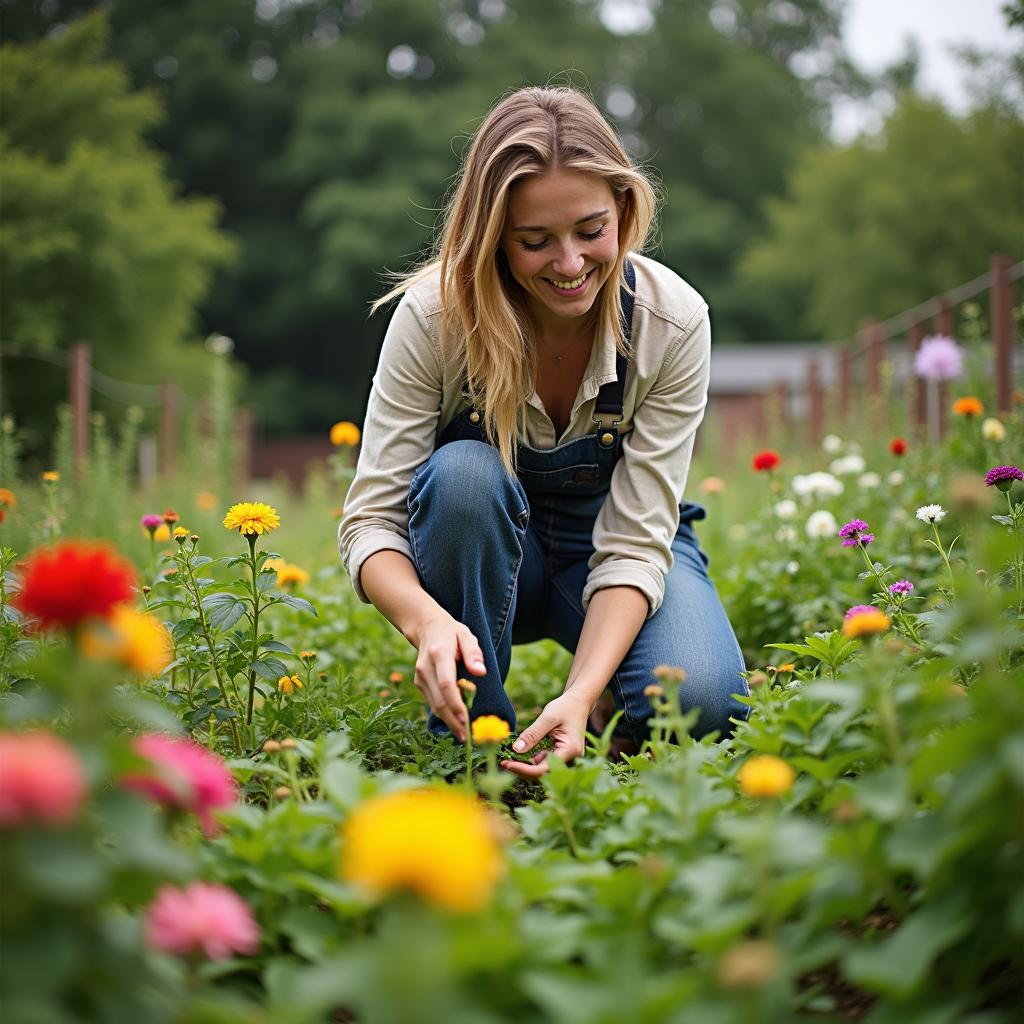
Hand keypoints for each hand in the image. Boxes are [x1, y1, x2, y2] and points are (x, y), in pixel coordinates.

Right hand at [412, 612, 485, 741]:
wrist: (426, 628)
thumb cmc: (451, 632)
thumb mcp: (466, 635)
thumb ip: (474, 653)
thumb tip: (481, 672)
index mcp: (440, 654)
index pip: (446, 684)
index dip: (456, 704)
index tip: (466, 719)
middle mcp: (426, 667)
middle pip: (439, 700)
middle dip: (452, 720)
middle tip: (466, 737)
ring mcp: (420, 676)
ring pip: (433, 705)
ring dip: (447, 721)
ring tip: (462, 735)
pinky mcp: (419, 683)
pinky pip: (431, 702)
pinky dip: (443, 714)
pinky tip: (454, 722)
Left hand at [500, 691, 590, 778]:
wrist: (579, 702)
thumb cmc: (566, 707)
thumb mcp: (548, 718)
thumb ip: (532, 734)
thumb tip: (516, 750)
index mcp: (570, 750)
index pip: (544, 769)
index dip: (524, 770)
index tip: (507, 765)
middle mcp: (570, 758)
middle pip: (543, 772)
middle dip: (523, 770)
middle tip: (503, 763)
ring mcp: (565, 757)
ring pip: (542, 768)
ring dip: (525, 766)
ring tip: (508, 760)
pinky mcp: (560, 754)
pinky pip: (544, 761)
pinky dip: (531, 759)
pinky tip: (518, 754)